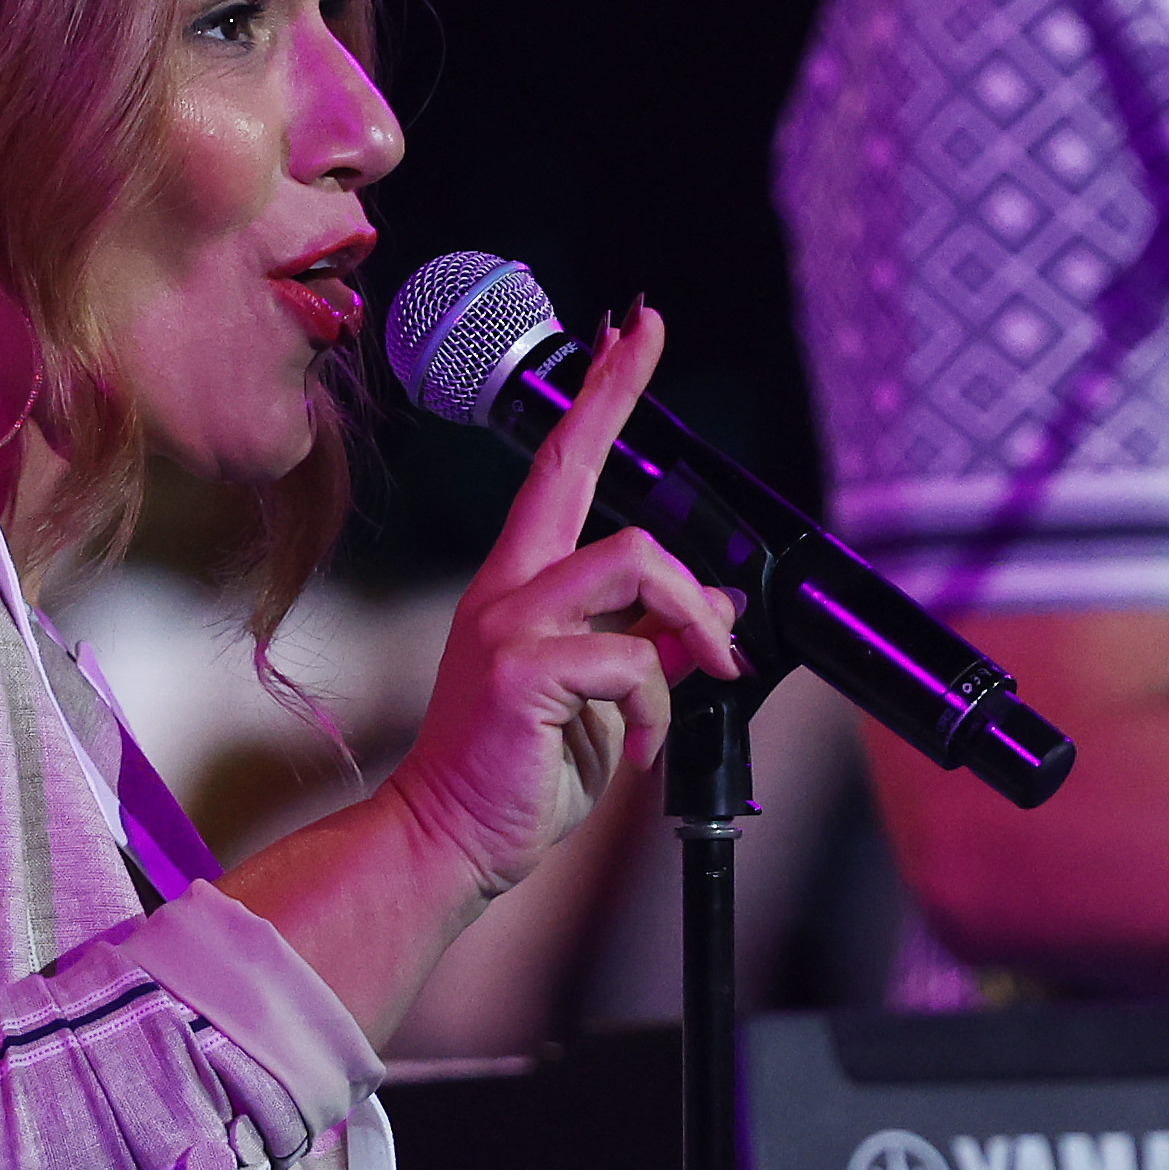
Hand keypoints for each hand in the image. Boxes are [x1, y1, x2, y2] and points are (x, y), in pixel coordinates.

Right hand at [381, 307, 744, 899]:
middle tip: (722, 644)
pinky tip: (638, 753)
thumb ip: (651, 646)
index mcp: (520, 586)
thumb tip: (714, 613)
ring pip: (634, 564)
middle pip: (605, 502)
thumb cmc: (514, 774)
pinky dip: (655, 707)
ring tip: (699, 687)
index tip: (638, 329)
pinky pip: (630, 658)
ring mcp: (507, 624)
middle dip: (687, 560)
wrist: (446, 840)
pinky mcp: (519, 670)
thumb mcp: (604, 699)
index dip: (606, 390)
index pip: (565, 463)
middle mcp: (507, 589)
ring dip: (690, 627)